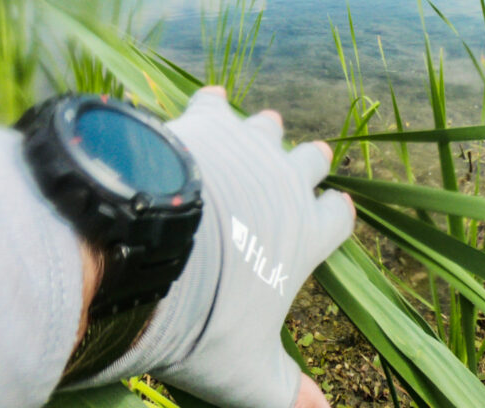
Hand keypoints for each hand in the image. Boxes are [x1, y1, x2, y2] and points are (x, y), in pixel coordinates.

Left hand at [76, 86, 355, 407]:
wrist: (148, 251)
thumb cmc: (205, 318)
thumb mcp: (246, 372)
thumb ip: (284, 393)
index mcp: (305, 233)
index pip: (337, 215)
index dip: (331, 217)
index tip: (322, 221)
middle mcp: (286, 181)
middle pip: (312, 160)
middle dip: (307, 164)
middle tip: (298, 167)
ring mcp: (246, 148)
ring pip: (268, 128)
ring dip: (262, 135)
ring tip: (251, 141)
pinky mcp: (204, 123)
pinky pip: (214, 106)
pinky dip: (211, 109)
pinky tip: (202, 110)